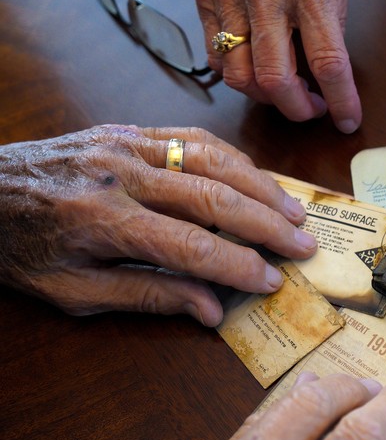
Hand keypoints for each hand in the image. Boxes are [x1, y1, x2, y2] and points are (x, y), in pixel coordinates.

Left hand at [0, 125, 316, 325]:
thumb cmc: (21, 249)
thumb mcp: (74, 292)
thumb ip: (147, 296)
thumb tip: (211, 310)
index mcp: (101, 222)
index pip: (190, 246)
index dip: (239, 266)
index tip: (273, 283)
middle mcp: (120, 175)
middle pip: (213, 197)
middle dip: (266, 225)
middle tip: (303, 246)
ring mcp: (125, 144)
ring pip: (212, 160)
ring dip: (260, 187)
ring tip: (294, 213)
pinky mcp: (127, 129)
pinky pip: (192, 137)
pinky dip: (232, 159)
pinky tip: (256, 179)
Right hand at [196, 0, 361, 132]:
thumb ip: (334, 18)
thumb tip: (329, 69)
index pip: (327, 61)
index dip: (340, 100)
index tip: (347, 120)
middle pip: (275, 80)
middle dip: (296, 109)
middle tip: (310, 109)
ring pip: (239, 76)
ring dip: (265, 97)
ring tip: (284, 90)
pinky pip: (215, 57)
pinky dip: (237, 75)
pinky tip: (256, 68)